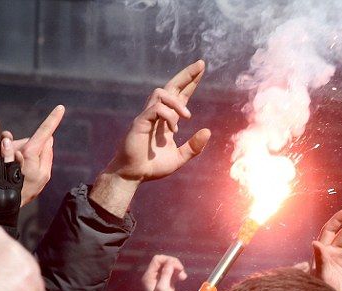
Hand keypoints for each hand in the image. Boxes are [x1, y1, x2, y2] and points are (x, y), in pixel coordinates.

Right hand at [4, 105, 63, 206]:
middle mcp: (41, 167)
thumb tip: (8, 137)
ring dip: (29, 152)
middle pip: (39, 143)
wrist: (3, 210)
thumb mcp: (0, 157)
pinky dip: (31, 162)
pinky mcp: (43, 181)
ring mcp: (43, 176)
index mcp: (30, 158)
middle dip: (30, 142)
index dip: (51, 120)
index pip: (43, 135)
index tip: (61, 108)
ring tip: (15, 162)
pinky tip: (19, 168)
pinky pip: (40, 163)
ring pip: (39, 153)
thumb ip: (6, 143)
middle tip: (15, 151)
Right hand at [90, 60, 210, 216]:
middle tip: (201, 65)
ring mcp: (147, 116)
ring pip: (161, 93)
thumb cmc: (152, 166)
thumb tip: (208, 131)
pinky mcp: (140, 122)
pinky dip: (167, 116)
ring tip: (187, 117)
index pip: (180, 95)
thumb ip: (194, 147)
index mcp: (167, 120)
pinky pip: (156, 109)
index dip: (190, 83)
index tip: (201, 69)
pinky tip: (173, 130)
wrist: (133, 175)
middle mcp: (157, 114)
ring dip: (177, 102)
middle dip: (186, 75)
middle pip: (171, 87)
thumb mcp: (179, 158)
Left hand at [141, 254, 186, 290]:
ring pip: (169, 267)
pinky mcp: (166, 283)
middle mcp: (152, 277)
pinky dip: (178, 274)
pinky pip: (172, 273)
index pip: (157, 259)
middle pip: (164, 262)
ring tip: (183, 277)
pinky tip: (182, 278)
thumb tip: (170, 262)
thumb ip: (166, 274)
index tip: (178, 267)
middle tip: (182, 271)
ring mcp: (159, 280)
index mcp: (149, 276)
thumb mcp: (163, 288)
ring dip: (177, 269)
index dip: (168, 260)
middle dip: (174, 264)